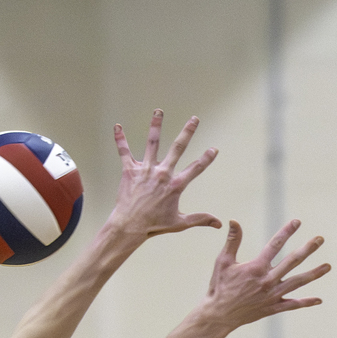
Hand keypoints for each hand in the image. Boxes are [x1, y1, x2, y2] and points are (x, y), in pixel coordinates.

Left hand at [108, 111, 222, 238]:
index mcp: (175, 186)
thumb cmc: (154, 226)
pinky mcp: (130, 171)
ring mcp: (146, 170)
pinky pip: (124, 152)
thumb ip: (200, 219)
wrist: (130, 226)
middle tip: (194, 119)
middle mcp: (162, 174)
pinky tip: (117, 126)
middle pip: (177, 148)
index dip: (206, 159)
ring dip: (156, 125)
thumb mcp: (180, 223)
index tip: (214, 149)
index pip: (195, 169)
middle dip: (187, 133)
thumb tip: (219, 224)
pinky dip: (120, 139)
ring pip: (152, 143)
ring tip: (159, 111)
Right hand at [195, 221, 328, 332]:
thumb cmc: (220, 287)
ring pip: (298, 282)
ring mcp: (272, 295)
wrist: (219, 315)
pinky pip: (293, 304)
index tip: (297, 222)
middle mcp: (268, 280)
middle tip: (320, 239)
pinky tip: (319, 299)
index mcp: (256, 267)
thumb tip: (234, 221)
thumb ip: (232, 241)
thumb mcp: (223, 262)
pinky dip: (306, 302)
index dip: (287, 232)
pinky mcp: (273, 308)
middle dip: (307, 249)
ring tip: (328, 266)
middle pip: (293, 261)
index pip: (275, 245)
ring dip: (314, 274)